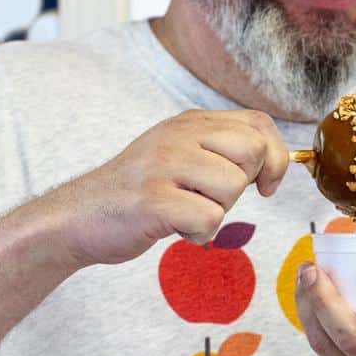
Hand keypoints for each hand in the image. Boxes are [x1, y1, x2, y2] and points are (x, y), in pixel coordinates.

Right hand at [53, 109, 288, 267]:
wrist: (79, 217)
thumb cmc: (138, 192)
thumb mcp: (180, 154)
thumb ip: (221, 149)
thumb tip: (274, 161)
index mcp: (189, 122)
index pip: (259, 123)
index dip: (276, 157)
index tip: (265, 184)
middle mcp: (178, 135)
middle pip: (253, 153)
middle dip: (244, 185)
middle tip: (211, 197)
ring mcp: (164, 164)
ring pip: (233, 188)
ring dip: (217, 212)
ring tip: (184, 210)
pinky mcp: (154, 199)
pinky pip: (209, 219)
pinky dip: (198, 233)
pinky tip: (173, 226)